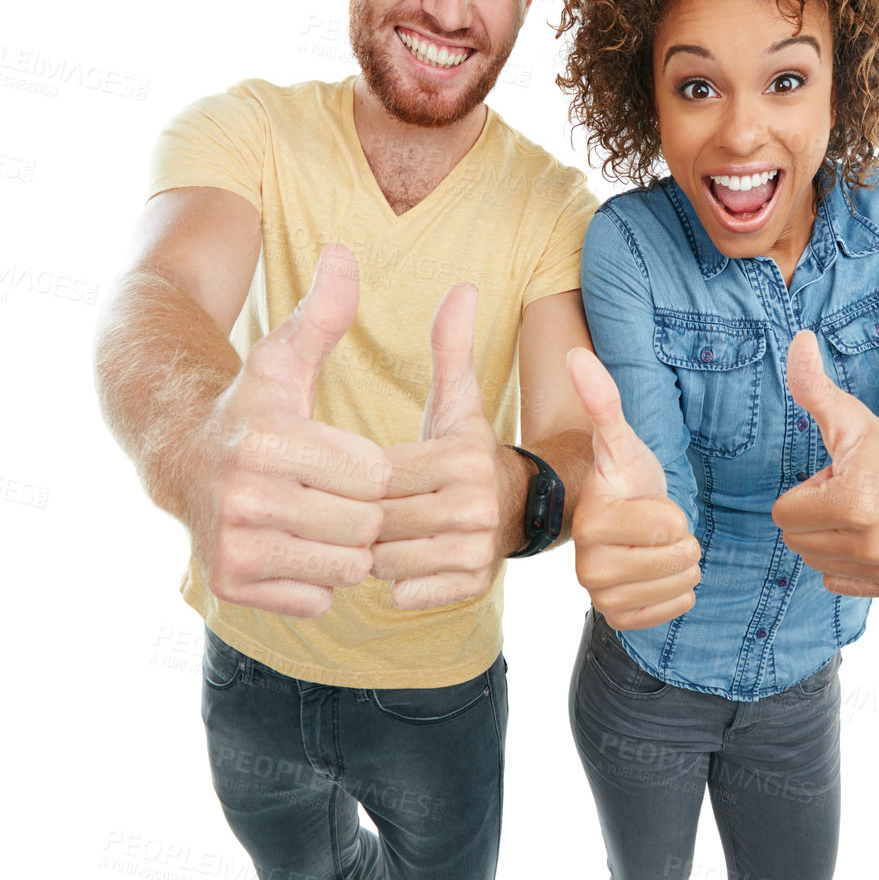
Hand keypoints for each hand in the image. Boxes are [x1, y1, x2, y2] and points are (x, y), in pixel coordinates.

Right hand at [193, 244, 389, 617]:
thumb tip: (344, 253)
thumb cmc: (249, 408)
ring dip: (346, 548)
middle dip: (363, 511)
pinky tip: (297, 547)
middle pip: (363, 523)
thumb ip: (322, 313)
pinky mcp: (230, 583)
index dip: (372, 468)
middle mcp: (244, 495)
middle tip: (337, 494)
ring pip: (346, 566)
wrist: (179, 460)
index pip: (374, 474)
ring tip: (321, 519)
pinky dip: (319, 581)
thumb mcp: (281, 357)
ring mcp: (233, 545)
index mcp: (267, 439)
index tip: (348, 457)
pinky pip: (319, 598)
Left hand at [372, 283, 513, 610]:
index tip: (364, 473)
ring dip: (374, 550)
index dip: (361, 476)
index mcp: (462, 457)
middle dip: (364, 516)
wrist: (516, 509)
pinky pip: (405, 591)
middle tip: (367, 507)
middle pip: (379, 518)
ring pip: (386, 559)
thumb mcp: (458, 401)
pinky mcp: (471, 586)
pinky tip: (400, 560)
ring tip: (383, 532)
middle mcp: (473, 505)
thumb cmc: (466, 452)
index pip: (379, 474)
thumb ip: (451, 348)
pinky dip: (394, 582)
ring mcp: (475, 550)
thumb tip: (463, 288)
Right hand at [567, 347, 699, 630]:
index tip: (646, 502)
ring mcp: (601, 597)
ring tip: (656, 547)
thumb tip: (577, 356)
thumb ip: (602, 400)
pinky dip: (676, 593)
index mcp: (591, 523)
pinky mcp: (617, 619)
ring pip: (680, 585)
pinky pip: (671, 612)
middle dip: (681, 540)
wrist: (616, 516)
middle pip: (678, 558)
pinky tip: (658, 573)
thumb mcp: (620, 439)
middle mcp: (588, 567)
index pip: (671, 525)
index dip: (672, 510)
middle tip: (654, 527)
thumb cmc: (624, 477)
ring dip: (681, 565)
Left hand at [770, 330, 878, 596]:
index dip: (803, 492)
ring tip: (862, 512)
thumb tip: (799, 340)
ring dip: (830, 538)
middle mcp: (875, 544)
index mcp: (854, 503)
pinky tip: (873, 534)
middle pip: (797, 543)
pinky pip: (838, 583)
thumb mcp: (845, 415)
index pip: (782, 516)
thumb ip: (813, 385)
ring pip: (816, 563)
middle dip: (814, 516)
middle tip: (850, 494)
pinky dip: (849, 563)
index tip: (836, 477)